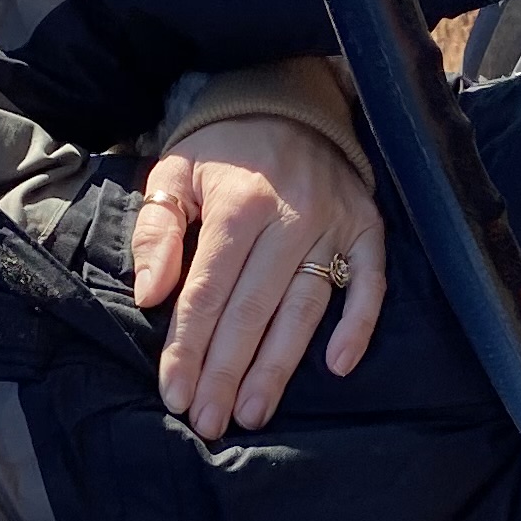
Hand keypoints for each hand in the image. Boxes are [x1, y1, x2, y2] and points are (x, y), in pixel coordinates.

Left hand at [131, 115, 389, 438]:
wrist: (288, 98)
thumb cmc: (223, 148)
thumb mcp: (174, 174)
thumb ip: (157, 232)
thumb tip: (150, 294)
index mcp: (237, 204)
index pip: (209, 290)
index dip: (190, 345)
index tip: (175, 392)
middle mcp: (289, 216)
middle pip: (254, 308)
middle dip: (229, 371)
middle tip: (210, 421)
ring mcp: (334, 223)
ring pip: (305, 307)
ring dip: (280, 364)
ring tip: (255, 411)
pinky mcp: (367, 227)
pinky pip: (370, 282)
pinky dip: (359, 324)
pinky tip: (338, 367)